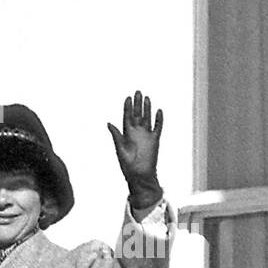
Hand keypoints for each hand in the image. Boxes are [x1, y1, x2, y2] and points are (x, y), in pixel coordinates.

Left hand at [106, 90, 163, 207]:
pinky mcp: (155, 140)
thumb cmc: (127, 165)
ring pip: (147, 118)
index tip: (127, 97)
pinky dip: (158, 119)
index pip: (127, 117)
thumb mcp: (119, 149)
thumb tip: (108, 123)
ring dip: (147, 108)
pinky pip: (157, 127)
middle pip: (137, 115)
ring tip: (147, 97)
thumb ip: (116, 135)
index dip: (127, 107)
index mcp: (126, 134)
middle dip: (137, 104)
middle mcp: (136, 133)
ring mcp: (146, 135)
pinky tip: (159, 110)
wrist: (139, 175)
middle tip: (137, 92)